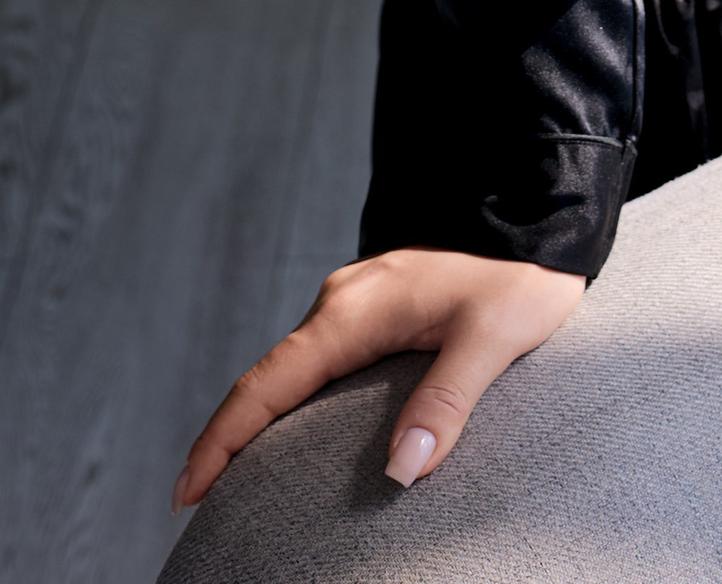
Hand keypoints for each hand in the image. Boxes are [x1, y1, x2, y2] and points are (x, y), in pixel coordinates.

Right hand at [172, 247, 586, 508]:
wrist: (535, 220)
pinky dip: (287, 399)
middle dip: (225, 439)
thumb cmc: (519, 276)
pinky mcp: (370, 307)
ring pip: (286, 368)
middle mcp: (340, 302)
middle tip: (195, 502)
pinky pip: (312, 360)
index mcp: (354, 310)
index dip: (222, 440)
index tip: (186, 492)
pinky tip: (289, 431)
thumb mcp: (492, 339)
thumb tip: (400, 473)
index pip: (268, 384)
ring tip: (230, 479)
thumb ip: (445, 403)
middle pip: (264, 379)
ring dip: (254, 419)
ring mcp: (352, 301)